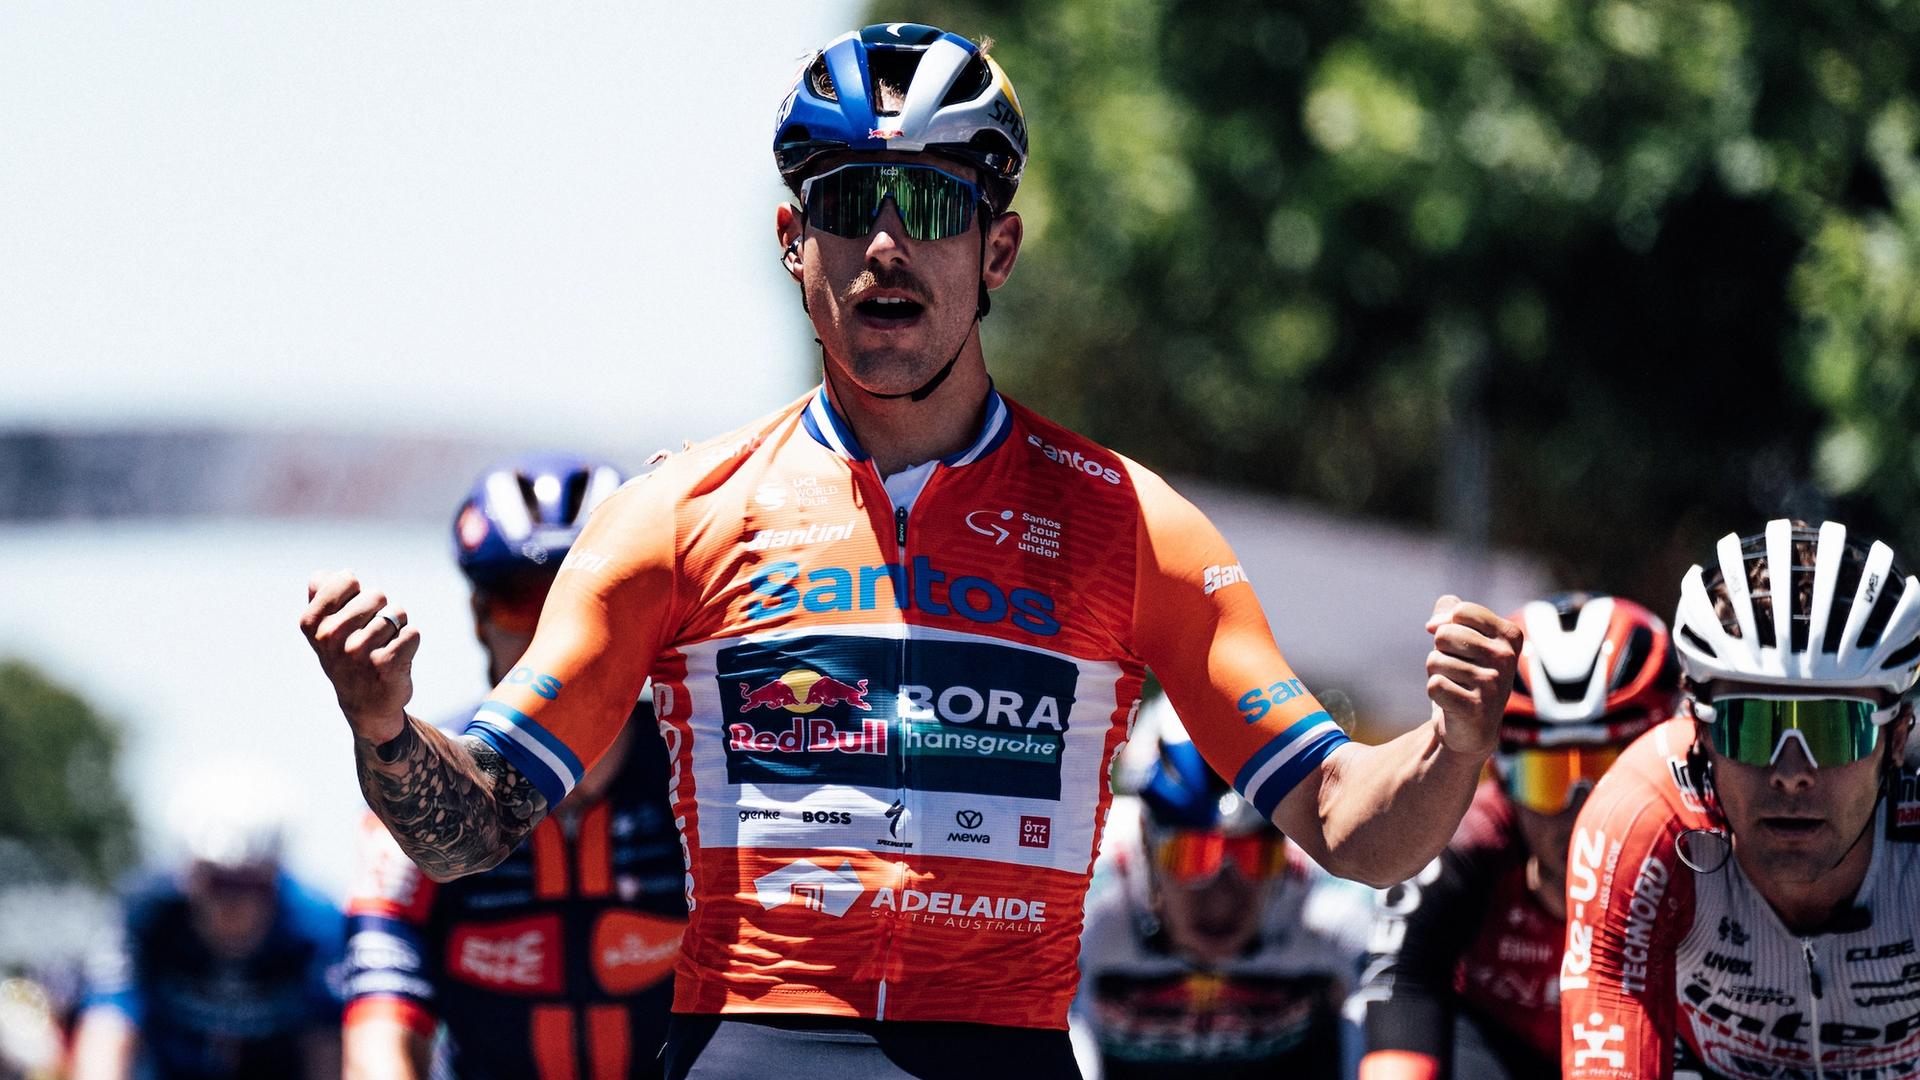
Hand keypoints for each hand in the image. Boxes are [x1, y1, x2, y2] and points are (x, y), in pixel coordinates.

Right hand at [299, 570, 418, 743]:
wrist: (365, 704)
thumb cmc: (347, 655)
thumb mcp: (325, 627)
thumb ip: (323, 595)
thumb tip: (329, 575)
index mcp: (313, 623)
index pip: (346, 579)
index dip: (358, 592)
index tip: (351, 614)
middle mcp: (331, 637)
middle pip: (377, 594)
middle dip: (381, 610)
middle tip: (371, 635)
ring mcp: (358, 653)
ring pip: (397, 613)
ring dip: (396, 628)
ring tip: (382, 648)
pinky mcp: (386, 665)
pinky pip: (412, 632)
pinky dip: (410, 641)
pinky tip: (396, 659)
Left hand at [1423, 595, 1522, 759]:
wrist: (1472, 728)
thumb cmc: (1467, 675)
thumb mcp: (1465, 638)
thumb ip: (1451, 613)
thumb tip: (1434, 623)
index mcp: (1510, 635)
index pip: (1461, 611)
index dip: (1447, 626)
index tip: (1457, 645)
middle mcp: (1506, 657)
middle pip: (1444, 634)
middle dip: (1440, 651)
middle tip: (1456, 670)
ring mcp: (1493, 683)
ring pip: (1435, 660)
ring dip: (1437, 674)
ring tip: (1456, 687)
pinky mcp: (1475, 708)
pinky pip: (1434, 685)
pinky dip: (1435, 692)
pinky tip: (1451, 702)